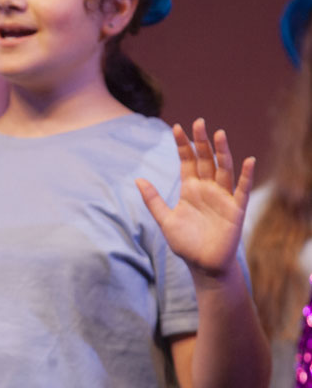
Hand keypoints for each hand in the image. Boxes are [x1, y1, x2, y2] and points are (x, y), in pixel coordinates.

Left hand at [136, 118, 253, 276]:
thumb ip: (153, 200)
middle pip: (205, 160)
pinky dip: (246, 176)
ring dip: (222, 152)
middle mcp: (207, 189)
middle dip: (201, 142)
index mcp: (190, 189)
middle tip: (198, 122)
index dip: (182, 145)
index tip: (176, 127)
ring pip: (223, 169)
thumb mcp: (165, 220)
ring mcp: (222, 197)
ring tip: (219, 133)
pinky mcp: (235, 210)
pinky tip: (249, 161)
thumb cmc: (186, 243)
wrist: (203, 266)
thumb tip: (138, 179)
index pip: (187, 161)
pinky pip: (242, 190)